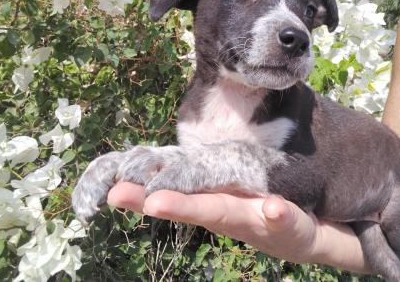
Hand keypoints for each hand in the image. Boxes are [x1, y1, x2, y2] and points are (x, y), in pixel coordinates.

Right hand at [108, 182, 369, 273]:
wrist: (296, 229)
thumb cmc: (246, 205)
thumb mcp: (214, 191)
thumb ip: (182, 177)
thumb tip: (132, 170)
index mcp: (204, 195)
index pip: (167, 187)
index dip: (135, 187)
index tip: (103, 187)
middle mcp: (221, 208)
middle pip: (185, 202)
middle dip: (152, 198)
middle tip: (116, 195)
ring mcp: (250, 216)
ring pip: (221, 211)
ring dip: (196, 207)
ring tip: (159, 202)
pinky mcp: (282, 222)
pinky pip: (281, 219)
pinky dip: (276, 214)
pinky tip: (272, 208)